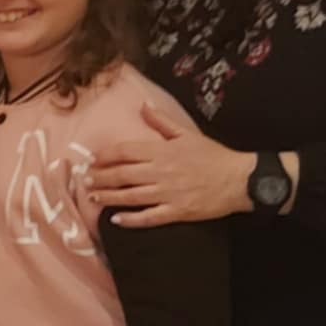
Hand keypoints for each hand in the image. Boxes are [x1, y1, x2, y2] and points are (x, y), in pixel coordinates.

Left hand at [91, 101, 254, 226]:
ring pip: (131, 196)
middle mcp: (161, 171)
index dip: (105, 156)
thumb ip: (162, 121)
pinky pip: (149, 217)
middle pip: (122, 175)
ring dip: (109, 197)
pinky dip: (131, 219)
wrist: (240, 179)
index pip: (125, 151)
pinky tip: (116, 219)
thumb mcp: (187, 134)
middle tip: (85, 180)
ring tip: (92, 198)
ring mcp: (168, 193)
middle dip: (100, 178)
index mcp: (163, 151)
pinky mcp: (177, 211)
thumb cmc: (213, 155)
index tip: (91, 159)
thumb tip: (142, 106)